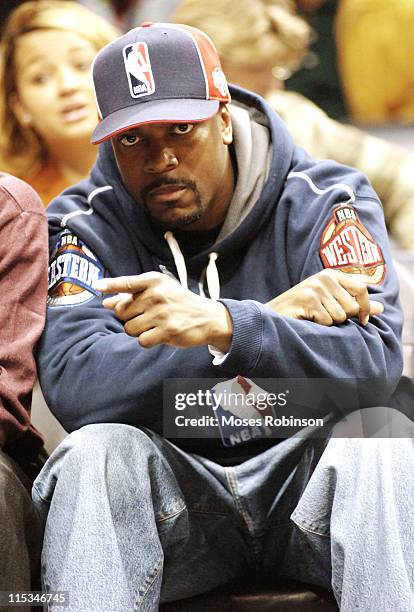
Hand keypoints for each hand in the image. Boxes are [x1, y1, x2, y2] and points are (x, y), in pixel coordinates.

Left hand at [94, 272, 232, 349]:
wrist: (207, 317)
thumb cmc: (178, 302)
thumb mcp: (158, 292)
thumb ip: (131, 296)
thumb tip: (105, 302)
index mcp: (154, 281)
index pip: (127, 283)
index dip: (111, 285)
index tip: (97, 286)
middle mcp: (157, 295)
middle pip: (122, 311)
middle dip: (129, 317)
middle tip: (146, 315)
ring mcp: (162, 313)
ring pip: (129, 328)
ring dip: (138, 330)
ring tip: (154, 325)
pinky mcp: (168, 331)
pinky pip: (142, 340)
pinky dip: (147, 340)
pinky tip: (159, 334)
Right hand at [266, 269, 383, 325]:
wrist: (272, 315)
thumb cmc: (302, 310)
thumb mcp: (331, 303)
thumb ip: (355, 303)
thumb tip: (380, 308)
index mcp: (331, 274)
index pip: (362, 288)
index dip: (365, 307)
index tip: (361, 320)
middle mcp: (325, 277)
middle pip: (352, 307)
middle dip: (341, 318)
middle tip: (323, 316)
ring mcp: (316, 287)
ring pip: (339, 316)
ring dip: (328, 323)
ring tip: (313, 317)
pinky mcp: (308, 299)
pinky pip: (327, 321)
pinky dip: (318, 326)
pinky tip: (306, 319)